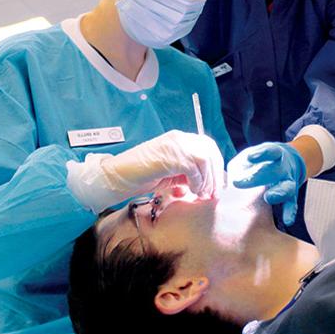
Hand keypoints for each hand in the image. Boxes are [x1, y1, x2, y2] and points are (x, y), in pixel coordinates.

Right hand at [67, 130, 223, 211]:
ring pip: (205, 159)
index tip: (217, 185)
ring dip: (207, 180)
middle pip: (210, 151)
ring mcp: (174, 145)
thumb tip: (208, 185)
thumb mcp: (170, 175)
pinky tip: (192, 191)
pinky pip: (194, 168)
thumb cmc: (141, 177)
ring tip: (202, 195)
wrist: (117, 176)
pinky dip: (197, 182)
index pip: (208, 147)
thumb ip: (187, 175)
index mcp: (179, 139)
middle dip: (215, 174)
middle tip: (214, 194)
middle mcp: (178, 138)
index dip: (216, 166)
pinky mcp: (170, 156)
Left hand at [228, 142, 306, 225]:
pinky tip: (287, 220)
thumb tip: (225, 183)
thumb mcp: (248, 159)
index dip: (261, 154)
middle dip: (262, 176)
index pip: (270, 152)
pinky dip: (290, 212)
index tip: (250, 157)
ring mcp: (288, 182)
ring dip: (279, 193)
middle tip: (247, 181)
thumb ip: (238, 168)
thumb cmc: (259, 162)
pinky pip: (292, 204)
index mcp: (274, 154)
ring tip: (270, 198)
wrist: (285, 162)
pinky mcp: (290, 196)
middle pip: (276, 171)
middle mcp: (283, 168)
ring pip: (287, 187)